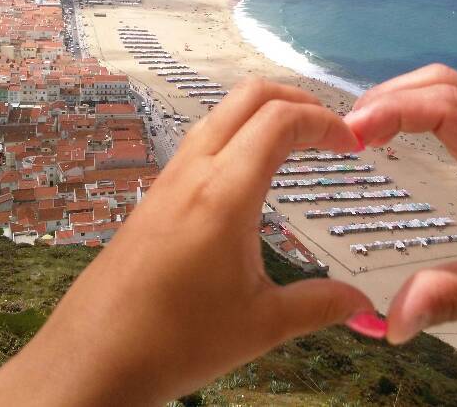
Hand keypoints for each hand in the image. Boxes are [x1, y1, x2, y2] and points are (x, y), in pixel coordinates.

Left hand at [0, 79, 372, 404]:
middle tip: (330, 128)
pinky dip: (237, 133)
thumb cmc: (174, 342)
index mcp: (225, 193)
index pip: (281, 120)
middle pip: (248, 96)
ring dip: (263, 112)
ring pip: (219, 113)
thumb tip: (366, 304)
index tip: (354, 143)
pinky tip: (249, 173)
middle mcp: (194, 172)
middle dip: (297, 98)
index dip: (325, 121)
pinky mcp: (153, 197)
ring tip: (297, 141)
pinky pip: (200, 141)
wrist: (90, 361)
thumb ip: (320, 304)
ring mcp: (168, 181)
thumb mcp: (261, 325)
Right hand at [344, 64, 456, 343]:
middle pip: (442, 83)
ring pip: (446, 82)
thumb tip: (393, 324)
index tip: (351, 135)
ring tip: (362, 129)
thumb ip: (453, 299)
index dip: (394, 110)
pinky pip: (454, 95)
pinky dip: (416, 101)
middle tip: (345, 134)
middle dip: (387, 99)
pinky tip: (394, 127)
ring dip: (399, 95)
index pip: (448, 107)